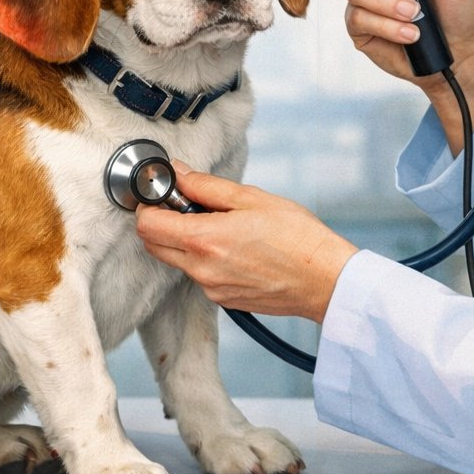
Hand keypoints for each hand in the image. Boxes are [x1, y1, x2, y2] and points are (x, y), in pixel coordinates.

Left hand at [134, 164, 356, 323]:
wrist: (326, 281)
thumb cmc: (298, 237)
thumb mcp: (251, 198)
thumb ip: (206, 186)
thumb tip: (177, 173)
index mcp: (205, 240)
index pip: (148, 224)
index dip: (150, 204)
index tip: (165, 193)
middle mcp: (201, 269)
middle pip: (153, 245)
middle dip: (161, 222)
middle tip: (190, 205)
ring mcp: (211, 288)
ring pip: (176, 260)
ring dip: (185, 240)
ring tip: (222, 226)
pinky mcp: (223, 300)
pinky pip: (199, 275)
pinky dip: (204, 258)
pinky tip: (234, 247)